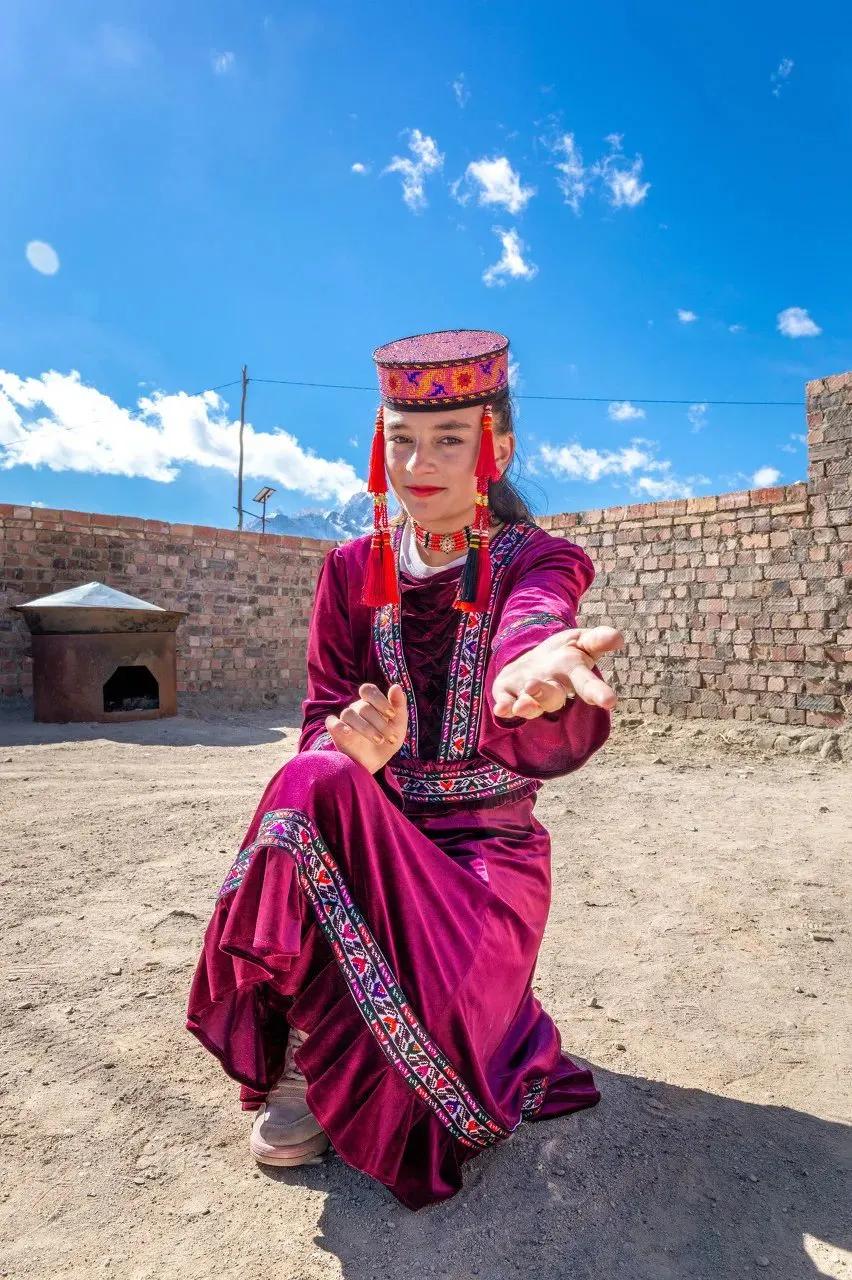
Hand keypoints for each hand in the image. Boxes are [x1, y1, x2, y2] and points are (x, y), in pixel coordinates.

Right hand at [325, 683, 407, 773]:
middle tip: (390, 737)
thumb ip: (399, 706)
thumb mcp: (399, 725)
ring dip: (366, 727)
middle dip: (379, 722)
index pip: (368, 690)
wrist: (376, 764)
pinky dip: (339, 726)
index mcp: (370, 703)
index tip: (392, 715)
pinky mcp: (336, 731)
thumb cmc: (387, 741)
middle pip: (363, 706)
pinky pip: (332, 722)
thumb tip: (396, 686)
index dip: (380, 699)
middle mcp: (356, 709)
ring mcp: (344, 719)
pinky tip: (350, 733)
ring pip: (349, 714)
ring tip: (379, 740)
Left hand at [491, 626, 622, 718]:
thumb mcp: (581, 640)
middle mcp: (552, 689)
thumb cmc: (564, 653)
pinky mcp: (509, 694)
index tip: (610, 701)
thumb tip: (618, 637)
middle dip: (547, 695)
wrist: (534, 660)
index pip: (587, 685)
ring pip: (531, 704)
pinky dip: (505, 707)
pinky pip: (507, 703)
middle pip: (553, 698)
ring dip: (528, 702)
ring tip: (525, 696)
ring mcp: (530, 694)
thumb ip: (598, 639)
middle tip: (538, 687)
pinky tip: (500, 709)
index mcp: (573, 675)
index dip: (598, 693)